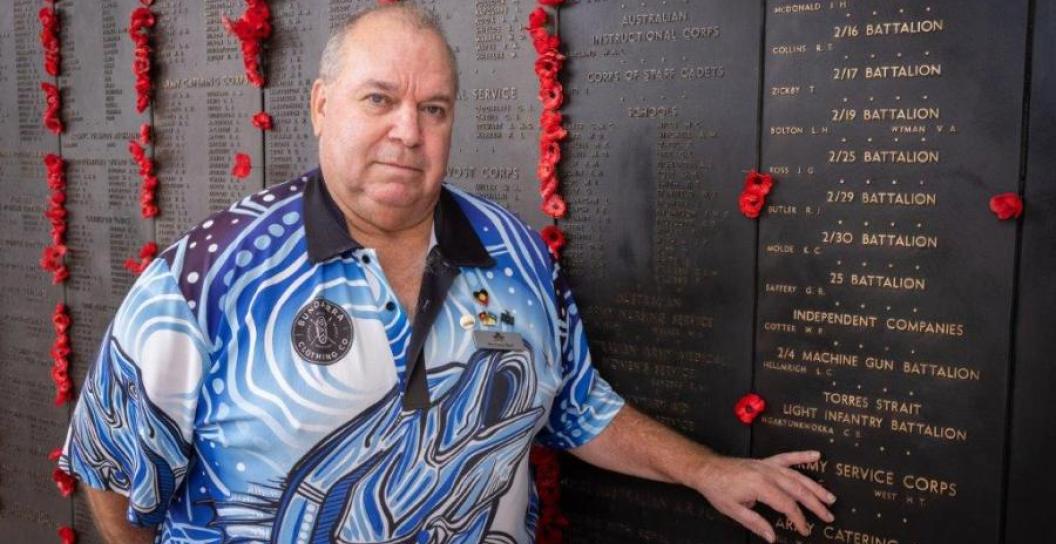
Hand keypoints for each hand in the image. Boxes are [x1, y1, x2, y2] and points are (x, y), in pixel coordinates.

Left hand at [692, 450, 835, 542]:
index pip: (787, 505)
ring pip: (797, 476)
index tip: (805, 530)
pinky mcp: (765, 461)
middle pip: (798, 490)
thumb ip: (755, 523)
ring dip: (815, 486)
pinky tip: (816, 455)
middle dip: (815, 504)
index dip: (798, 519)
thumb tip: (772, 538)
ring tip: (830, 497)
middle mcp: (768, 473)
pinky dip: (802, 456)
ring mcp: (768, 465)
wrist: (706, 469)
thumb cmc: (718, 490)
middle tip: (828, 516)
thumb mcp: (734, 510)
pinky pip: (787, 458)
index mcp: (760, 486)